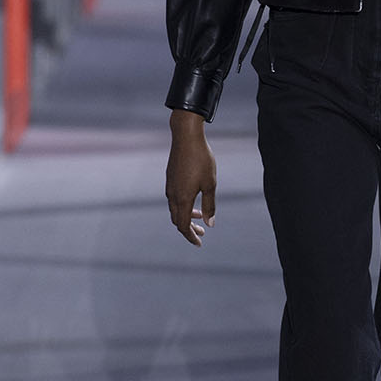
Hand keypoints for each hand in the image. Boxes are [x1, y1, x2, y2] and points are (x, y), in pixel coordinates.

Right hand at [165, 110, 216, 245]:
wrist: (186, 137)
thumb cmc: (201, 159)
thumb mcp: (211, 184)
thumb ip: (210, 205)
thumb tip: (210, 224)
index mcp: (183, 199)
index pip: (184, 226)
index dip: (191, 237)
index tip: (199, 243)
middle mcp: (173, 195)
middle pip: (178, 220)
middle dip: (189, 229)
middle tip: (202, 234)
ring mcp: (170, 187)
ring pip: (175, 210)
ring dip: (187, 217)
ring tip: (201, 217)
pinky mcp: (170, 179)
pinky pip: (174, 199)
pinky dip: (184, 206)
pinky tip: (194, 200)